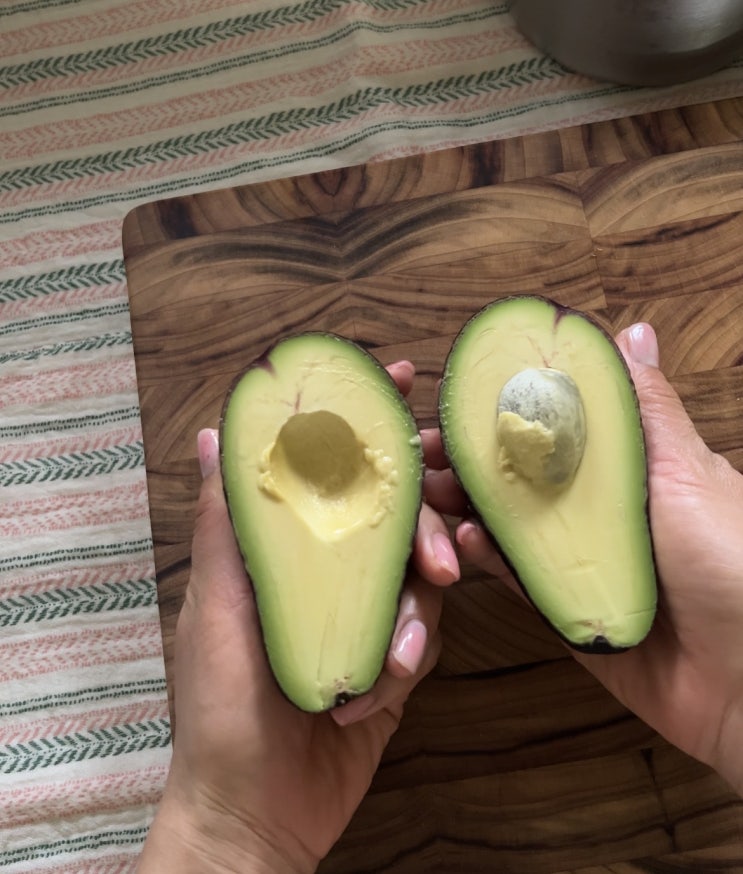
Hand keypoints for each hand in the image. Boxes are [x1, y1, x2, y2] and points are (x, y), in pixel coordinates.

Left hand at [137, 361, 459, 873]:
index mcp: (285, 550)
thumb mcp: (216, 609)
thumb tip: (215, 432)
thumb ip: (228, 524)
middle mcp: (329, 572)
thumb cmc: (219, 707)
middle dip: (419, 531)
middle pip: (392, 517)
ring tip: (393, 658)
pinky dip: (404, 661)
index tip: (404, 378)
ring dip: (410, 618)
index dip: (365, 421)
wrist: (257, 811)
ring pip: (417, 580)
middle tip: (440, 557)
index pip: (329, 469)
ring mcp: (364, 615)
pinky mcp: (392, 662)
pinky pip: (422, 639)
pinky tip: (373, 692)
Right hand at [427, 323, 742, 795]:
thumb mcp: (685, 472)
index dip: (504, 411)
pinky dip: (486, 557)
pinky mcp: (561, 607)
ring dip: (465, 505)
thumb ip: (645, 410)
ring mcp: (575, 560)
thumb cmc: (730, 563)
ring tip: (431, 493)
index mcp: (623, 470)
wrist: (742, 679)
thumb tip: (630, 332)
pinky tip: (466, 541)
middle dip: (469, 459)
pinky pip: (514, 577)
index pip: (553, 429)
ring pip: (507, 523)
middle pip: (519, 475)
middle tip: (425, 450)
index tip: (459, 396)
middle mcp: (594, 510)